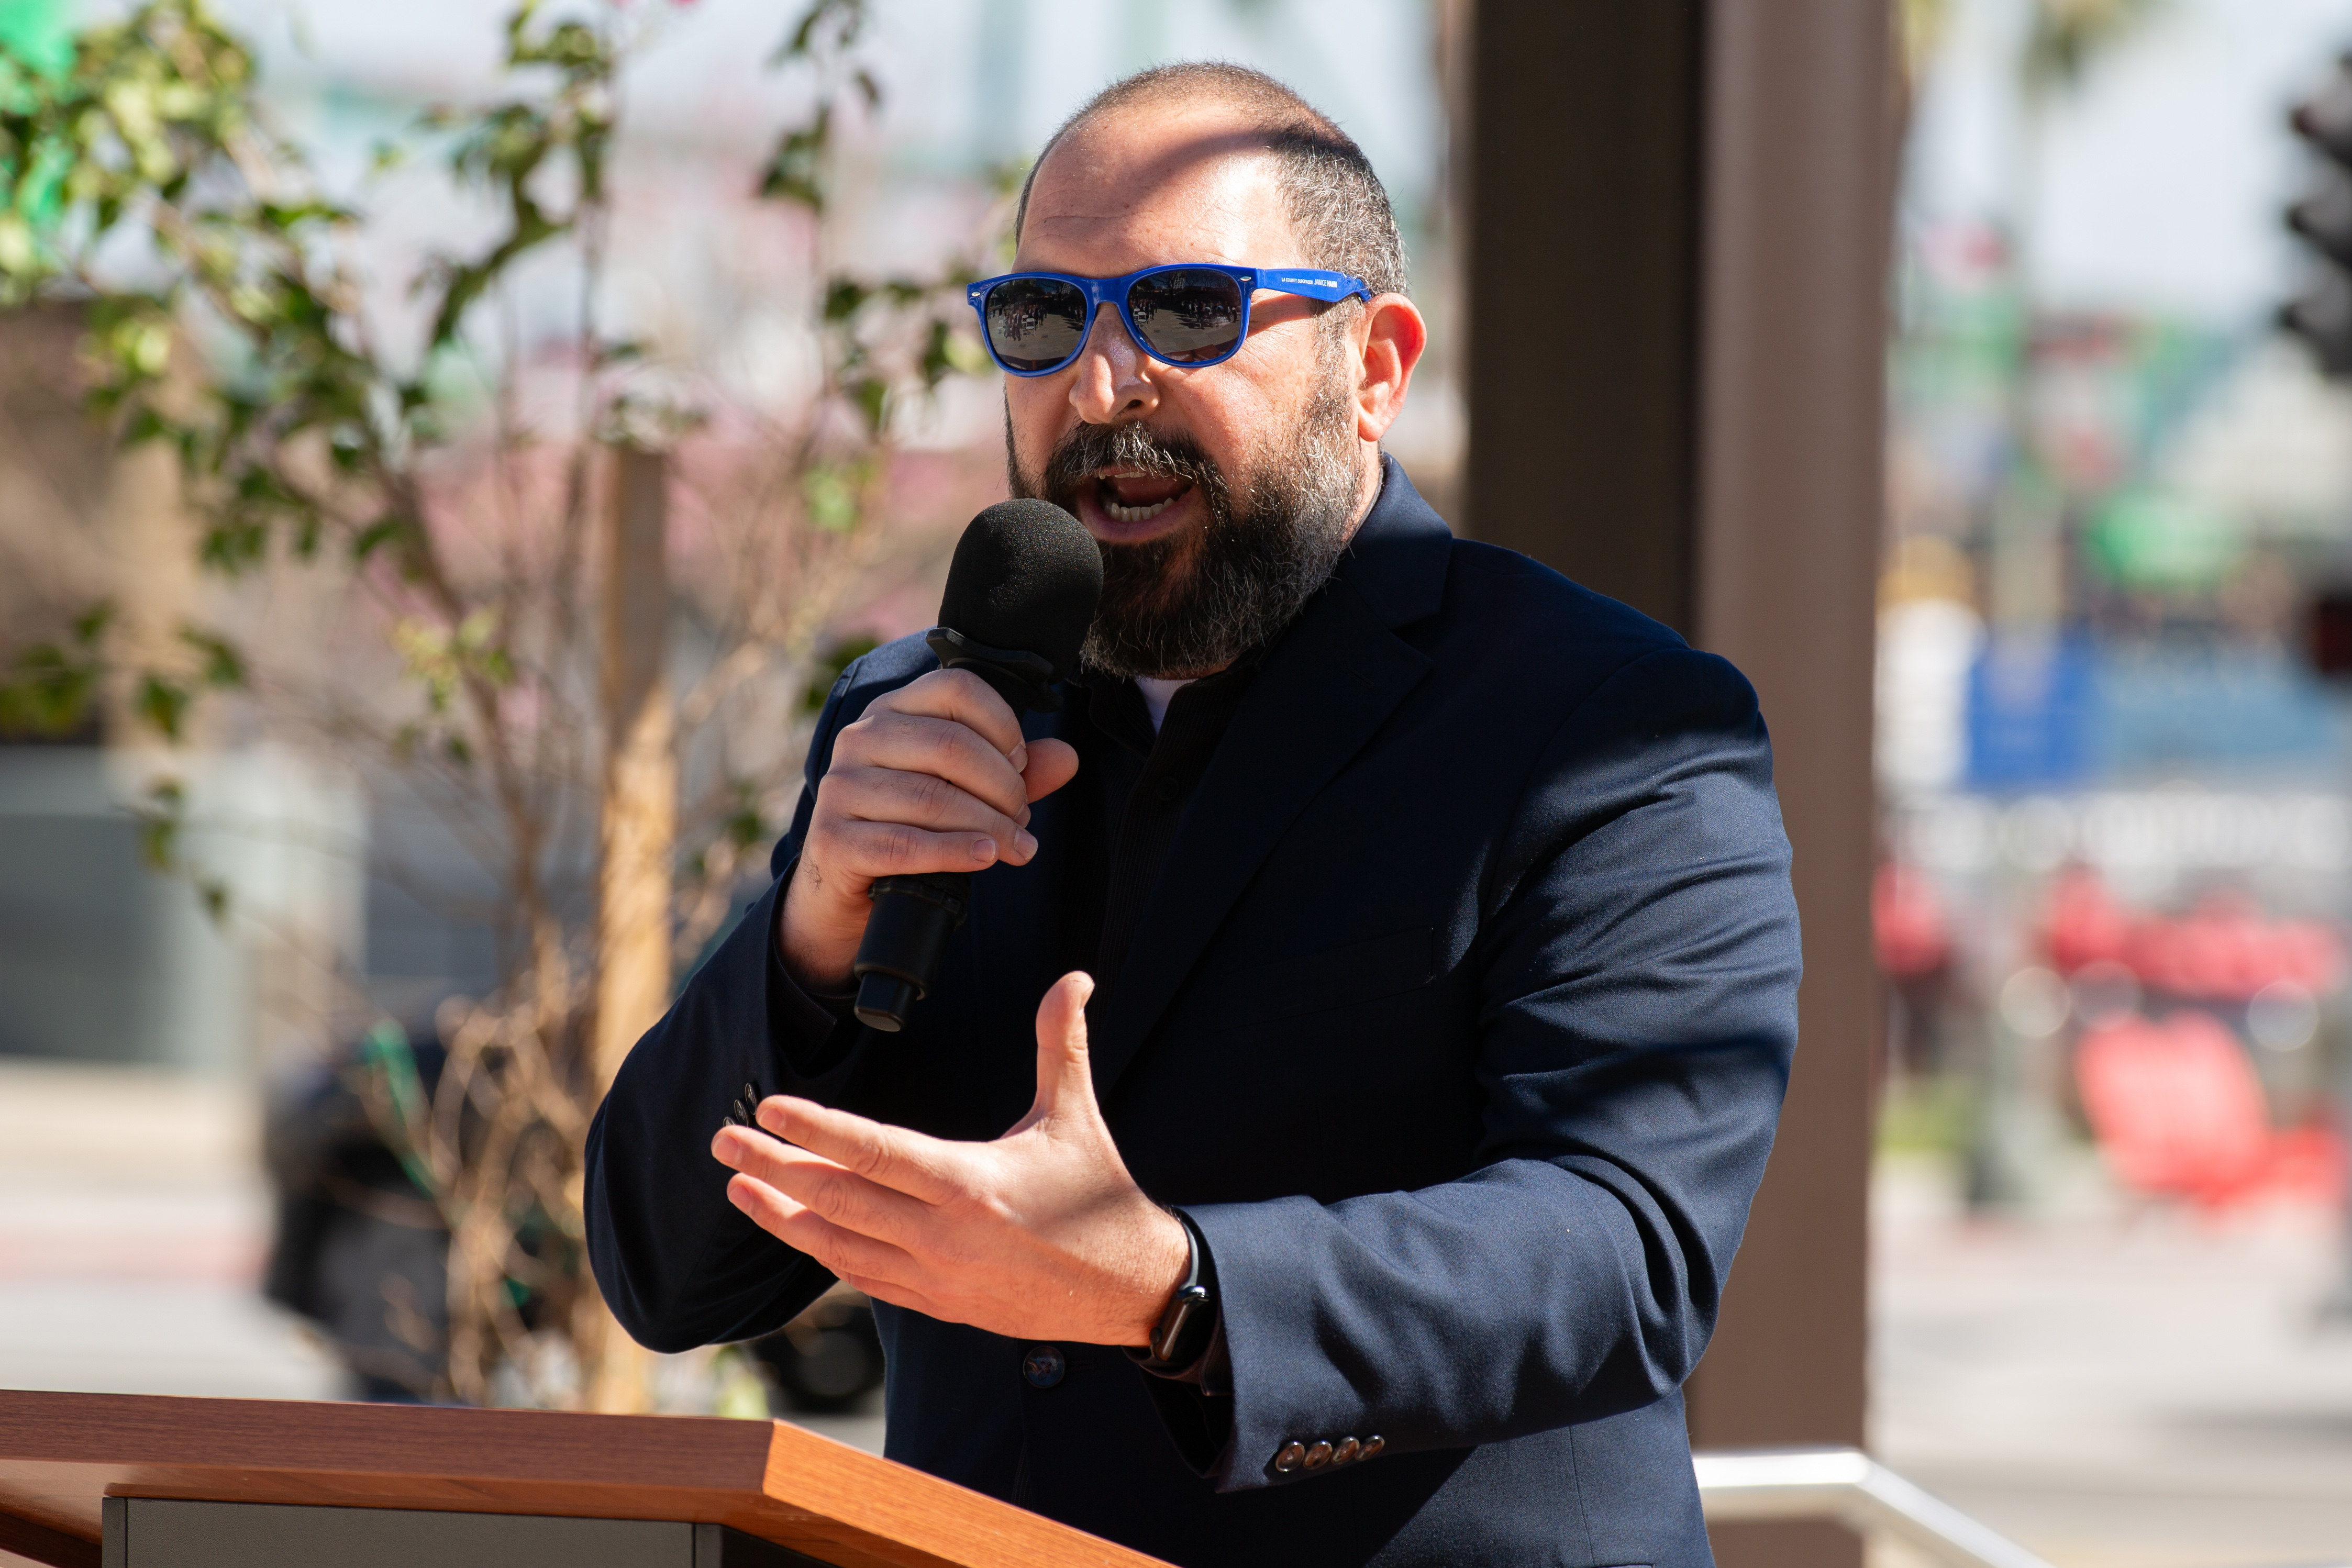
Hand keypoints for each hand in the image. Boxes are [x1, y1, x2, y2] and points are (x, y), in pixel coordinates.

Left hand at [711, 972, 1188, 1346]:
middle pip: (837, 1198)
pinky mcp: (938, 1304)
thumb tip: (1075, 977)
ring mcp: (936, 1277)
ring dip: (782, 1215)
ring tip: (738, 1186)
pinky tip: (796, 1228)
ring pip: (838, 1247)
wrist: (1127, 1287)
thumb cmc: (1098, 1193)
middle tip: (721, 1141)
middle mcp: (943, 1234)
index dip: (814, 1130)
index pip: (872, 1152)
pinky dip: (824, 1253)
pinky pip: (864, 1280)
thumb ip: (1061, 1043)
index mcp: (970, 1182)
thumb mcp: (1076, 1115)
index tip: (766, 1108)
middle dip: (772, 1167)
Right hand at [781, 668, 1079, 987]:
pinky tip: (986, 857)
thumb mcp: (964, 791)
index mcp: (893, 711)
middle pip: (951, 744)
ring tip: (1015, 846)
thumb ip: (1012, 771)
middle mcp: (860, 739)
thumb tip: (1067, 757)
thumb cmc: (911, 824)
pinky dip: (956, 852)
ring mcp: (841, 788)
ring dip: (989, 825)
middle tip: (1022, 817)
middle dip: (1003, 786)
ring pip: (932, 797)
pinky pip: (905, 844)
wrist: (847, 887)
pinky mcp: (833, 839)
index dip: (1003, 725)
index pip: (957, 689)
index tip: (1022, 762)